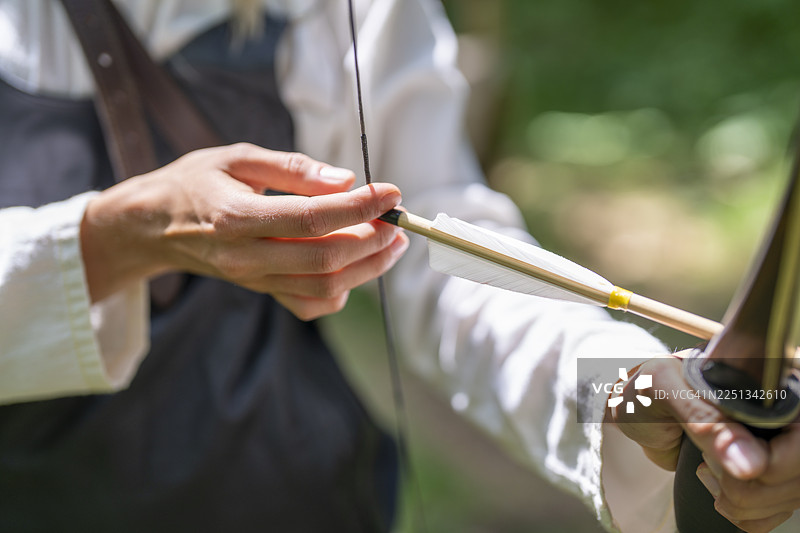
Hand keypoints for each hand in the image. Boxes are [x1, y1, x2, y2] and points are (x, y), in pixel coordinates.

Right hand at [81, 143, 406, 319]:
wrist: (153, 226)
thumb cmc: (195, 183)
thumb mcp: (237, 157)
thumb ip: (293, 168)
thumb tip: (344, 179)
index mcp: (237, 217)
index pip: (314, 218)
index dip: (360, 207)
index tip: (391, 192)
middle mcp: (247, 256)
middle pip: (326, 259)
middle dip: (374, 240)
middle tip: (398, 219)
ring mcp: (254, 280)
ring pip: (324, 288)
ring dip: (368, 268)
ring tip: (393, 243)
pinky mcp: (261, 291)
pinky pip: (309, 305)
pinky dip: (342, 292)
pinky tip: (357, 266)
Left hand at [610, 355, 797, 531]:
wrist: (639, 409)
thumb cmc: (647, 388)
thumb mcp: (663, 388)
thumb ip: (704, 420)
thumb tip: (750, 466)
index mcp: (770, 382)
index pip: (799, 439)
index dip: (767, 461)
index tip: (716, 455)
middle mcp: (785, 413)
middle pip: (794, 478)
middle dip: (742, 484)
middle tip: (703, 460)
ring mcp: (781, 446)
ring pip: (786, 499)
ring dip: (738, 499)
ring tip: (705, 467)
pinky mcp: (770, 471)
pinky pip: (774, 512)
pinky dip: (743, 512)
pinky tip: (717, 484)